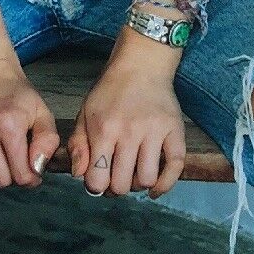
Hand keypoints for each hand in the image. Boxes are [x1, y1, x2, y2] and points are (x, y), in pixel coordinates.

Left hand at [67, 60, 187, 199]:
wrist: (141, 65)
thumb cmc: (110, 91)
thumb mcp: (85, 113)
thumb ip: (78, 145)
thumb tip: (79, 176)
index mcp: (104, 129)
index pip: (98, 178)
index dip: (95, 187)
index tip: (98, 182)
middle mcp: (129, 132)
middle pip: (122, 184)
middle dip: (116, 188)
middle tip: (115, 178)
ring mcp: (154, 132)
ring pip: (146, 179)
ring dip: (138, 185)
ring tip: (133, 175)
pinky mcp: (175, 131)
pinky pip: (175, 167)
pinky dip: (165, 184)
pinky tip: (154, 188)